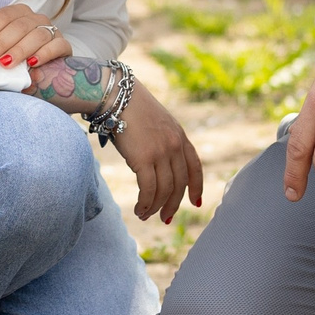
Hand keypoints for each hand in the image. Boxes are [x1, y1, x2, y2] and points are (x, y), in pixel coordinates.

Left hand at [0, 2, 68, 68]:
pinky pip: (57, 46)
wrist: (36, 71)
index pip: (3, 17)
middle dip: (0, 43)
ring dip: (19, 50)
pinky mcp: (63, 46)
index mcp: (18, 12)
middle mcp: (36, 18)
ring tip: (6, 63)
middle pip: (18, 26)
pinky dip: (44, 54)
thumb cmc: (8, 51)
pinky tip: (32, 64)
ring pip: (37, 35)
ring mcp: (52, 31)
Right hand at [112, 82, 203, 222]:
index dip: (197, 187)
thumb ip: (163, 141)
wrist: (118, 95)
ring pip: (164, 190)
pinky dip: (145, 204)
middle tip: (166, 218)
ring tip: (145, 215)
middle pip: (180, 184)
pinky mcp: (144, 159)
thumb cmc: (131, 108)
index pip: (195, 167)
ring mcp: (161, 153)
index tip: (195, 202)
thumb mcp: (157, 123)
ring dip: (156, 208)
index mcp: (180, 136)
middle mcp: (174, 146)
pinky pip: (148, 189)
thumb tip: (156, 165)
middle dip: (173, 204)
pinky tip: (139, 209)